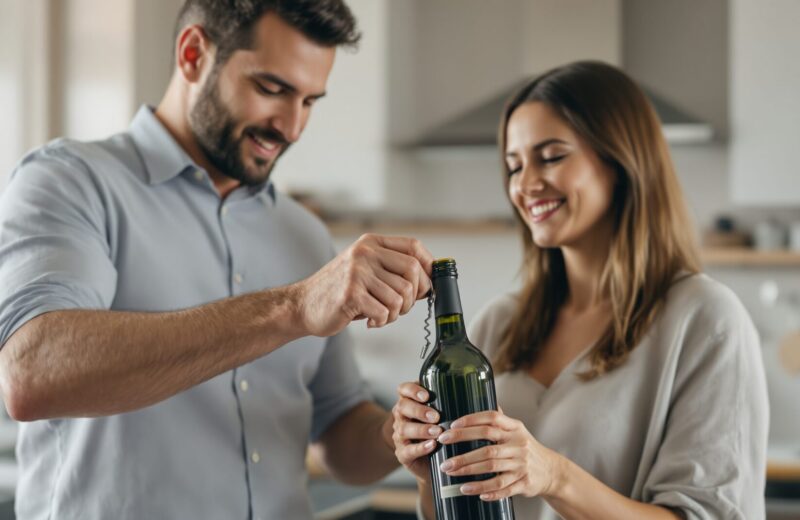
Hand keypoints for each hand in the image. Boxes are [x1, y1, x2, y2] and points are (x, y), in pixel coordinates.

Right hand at [295, 234, 432, 336]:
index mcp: (371, 243)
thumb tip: (429, 282)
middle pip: (413, 271)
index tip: (428, 285)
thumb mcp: (365, 270)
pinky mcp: (351, 293)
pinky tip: (370, 321)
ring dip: (396, 313)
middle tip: (401, 308)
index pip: (413, 247)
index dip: (428, 267)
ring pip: (400, 296)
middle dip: (414, 296)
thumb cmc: (338, 291)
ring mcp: (358, 271)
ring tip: (381, 315)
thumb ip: (391, 270)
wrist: (303, 305)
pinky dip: (382, 321)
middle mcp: (365, 252)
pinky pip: (385, 312)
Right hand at [391, 382, 441, 481]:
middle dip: (419, 411)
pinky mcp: (402, 454)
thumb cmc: (438, 430)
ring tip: (437, 432)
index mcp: (409, 402)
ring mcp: (399, 436)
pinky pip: (408, 450)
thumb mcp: (440, 414)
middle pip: (402, 407)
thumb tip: (466, 394)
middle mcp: (401, 416)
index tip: (427, 396)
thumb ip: (446, 404)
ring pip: (404, 429)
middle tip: (436, 416)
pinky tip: (432, 445)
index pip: (403, 389)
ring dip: (422, 430)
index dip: (412, 390)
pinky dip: (421, 448)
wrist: (431, 459)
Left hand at [436, 410, 563, 500]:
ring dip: (469, 471)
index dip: (470, 421)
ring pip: (491, 467)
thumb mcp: (517, 430)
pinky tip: (469, 489)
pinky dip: (485, 489)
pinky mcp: (524, 482)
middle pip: (488, 446)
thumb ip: (499, 419)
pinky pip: (502, 487)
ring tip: (451, 473)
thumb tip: (482, 398)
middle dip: (463, 453)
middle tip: (444, 459)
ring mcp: (522, 464)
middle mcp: (519, 444)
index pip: (491, 419)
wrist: (552, 470)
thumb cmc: (526, 448)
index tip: (450, 428)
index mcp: (515, 428)